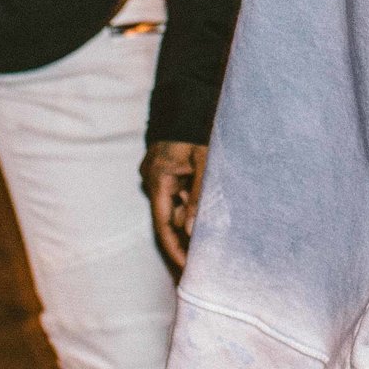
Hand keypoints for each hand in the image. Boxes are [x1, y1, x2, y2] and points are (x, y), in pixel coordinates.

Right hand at [140, 140, 206, 272]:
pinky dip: (191, 201)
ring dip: (193, 214)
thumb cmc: (197, 128)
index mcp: (159, 179)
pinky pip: (178, 193)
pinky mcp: (166, 169)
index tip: (187, 270)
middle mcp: (153, 179)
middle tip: (210, 256)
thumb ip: (200, 195)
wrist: (187, 98)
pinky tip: (206, 206)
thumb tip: (193, 231)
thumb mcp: (205, 160)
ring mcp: (157, 174)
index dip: (175, 250)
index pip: (164, 226)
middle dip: (189, 234)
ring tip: (216, 227)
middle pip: (170, 218)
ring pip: (176, 205)